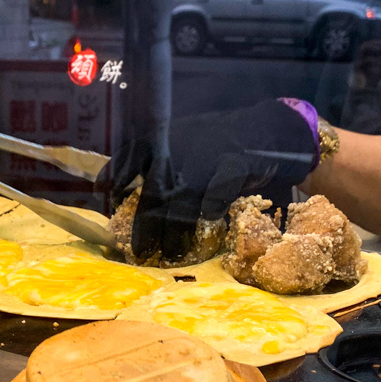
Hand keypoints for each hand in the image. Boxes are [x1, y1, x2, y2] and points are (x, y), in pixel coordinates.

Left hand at [111, 99, 319, 260]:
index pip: (131, 155)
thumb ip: (149, 163)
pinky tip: (208, 220)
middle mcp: (182, 143)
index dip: (118, 178)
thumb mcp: (180, 146)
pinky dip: (213, 204)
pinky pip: (221, 187)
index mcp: (164, 138)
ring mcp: (210, 151)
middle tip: (140, 251)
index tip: (112, 203)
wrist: (269, 128)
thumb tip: (111, 185)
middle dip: (146, 223)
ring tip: (171, 253)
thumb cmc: (217, 144)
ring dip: (176, 227)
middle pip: (157, 188)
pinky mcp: (239, 161)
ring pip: (186, 194)